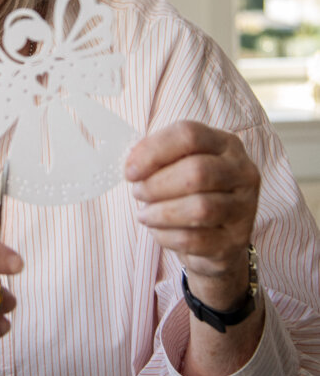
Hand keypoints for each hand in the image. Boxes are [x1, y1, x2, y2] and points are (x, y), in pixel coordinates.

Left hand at [125, 121, 259, 308]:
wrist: (217, 238)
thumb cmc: (190, 193)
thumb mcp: (179, 166)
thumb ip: (159, 158)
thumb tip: (133, 163)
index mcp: (226, 144)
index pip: (189, 135)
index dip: (154, 151)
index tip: (130, 171)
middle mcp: (242, 172)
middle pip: (197, 171)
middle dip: (157, 184)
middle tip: (138, 192)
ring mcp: (244, 208)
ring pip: (199, 208)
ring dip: (161, 212)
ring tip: (145, 214)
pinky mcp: (235, 241)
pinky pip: (195, 239)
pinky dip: (167, 236)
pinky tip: (157, 231)